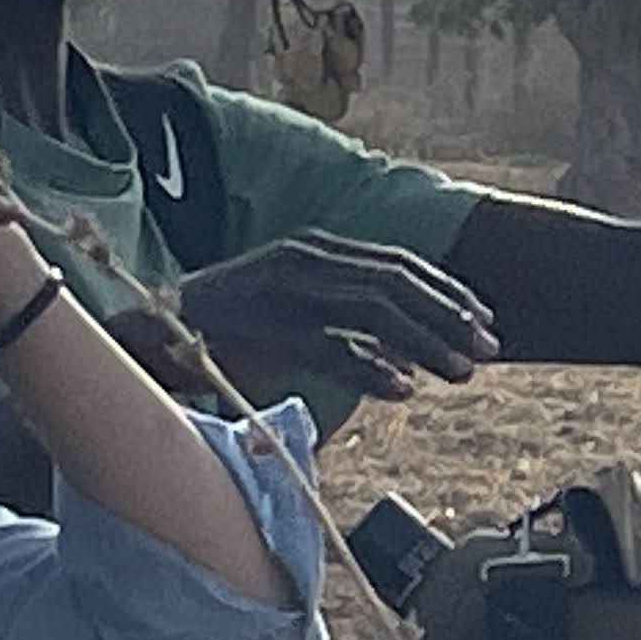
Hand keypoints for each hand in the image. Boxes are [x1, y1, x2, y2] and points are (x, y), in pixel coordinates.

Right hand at [170, 231, 499, 405]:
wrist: (150, 336)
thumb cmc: (226, 331)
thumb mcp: (293, 311)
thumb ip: (342, 318)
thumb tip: (402, 355)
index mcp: (313, 249)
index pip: (398, 262)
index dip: (448, 291)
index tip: (486, 321)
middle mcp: (302, 260)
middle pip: (394, 282)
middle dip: (450, 317)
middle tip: (491, 351)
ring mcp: (283, 292)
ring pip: (372, 311)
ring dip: (424, 343)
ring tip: (459, 373)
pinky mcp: (264, 329)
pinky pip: (330, 347)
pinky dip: (370, 368)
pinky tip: (401, 390)